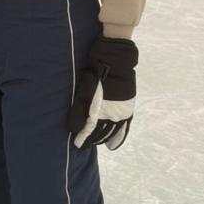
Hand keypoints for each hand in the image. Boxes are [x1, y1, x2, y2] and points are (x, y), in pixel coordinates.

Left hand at [68, 35, 136, 150]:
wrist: (116, 58)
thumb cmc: (96, 71)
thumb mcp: (84, 90)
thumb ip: (80, 111)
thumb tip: (75, 129)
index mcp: (102, 110)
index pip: (91, 130)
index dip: (83, 138)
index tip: (78, 145)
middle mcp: (114, 114)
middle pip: (103, 133)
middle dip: (94, 139)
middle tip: (85, 143)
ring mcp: (123, 110)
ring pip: (113, 131)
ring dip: (105, 138)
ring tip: (97, 142)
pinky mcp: (129, 105)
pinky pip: (125, 126)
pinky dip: (119, 136)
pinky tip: (114, 143)